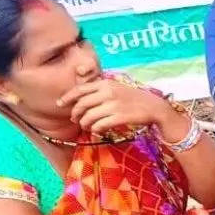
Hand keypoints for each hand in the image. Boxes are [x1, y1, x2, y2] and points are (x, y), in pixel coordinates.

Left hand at [60, 76, 177, 135]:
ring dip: (85, 124)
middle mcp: (108, 93)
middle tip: (75, 120)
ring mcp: (114, 105)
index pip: (80, 90)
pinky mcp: (120, 117)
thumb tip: (80, 99)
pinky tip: (97, 130)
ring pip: (89, 117)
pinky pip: (100, 125)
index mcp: (105, 84)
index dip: (67, 97)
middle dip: (75, 114)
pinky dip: (95, 129)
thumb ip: (100, 90)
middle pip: (82, 105)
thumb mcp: (117, 88)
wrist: (155, 107)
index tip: (59, 104)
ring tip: (87, 127)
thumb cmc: (134, 98)